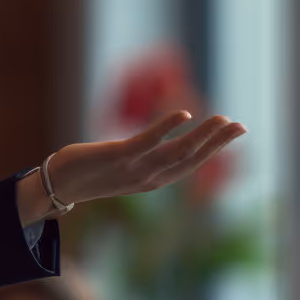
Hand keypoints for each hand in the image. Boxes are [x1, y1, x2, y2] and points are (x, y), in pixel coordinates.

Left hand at [44, 111, 246, 208]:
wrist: (57, 185)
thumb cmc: (90, 172)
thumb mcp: (125, 167)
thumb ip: (147, 159)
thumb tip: (163, 144)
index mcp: (153, 180)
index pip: (191, 164)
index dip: (215, 149)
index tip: (236, 131)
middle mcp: (149, 179)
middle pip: (191, 160)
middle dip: (218, 143)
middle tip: (241, 126)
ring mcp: (135, 169)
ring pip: (176, 152)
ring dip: (202, 136)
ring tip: (223, 119)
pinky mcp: (118, 156)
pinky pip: (147, 142)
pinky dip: (167, 128)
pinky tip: (185, 115)